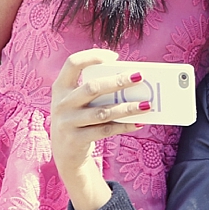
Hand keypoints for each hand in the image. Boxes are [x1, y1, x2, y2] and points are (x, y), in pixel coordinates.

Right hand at [50, 49, 152, 209]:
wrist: (64, 153)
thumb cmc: (79, 118)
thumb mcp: (79, 101)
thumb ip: (96, 90)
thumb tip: (131, 80)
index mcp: (61, 87)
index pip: (73, 63)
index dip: (93, 56)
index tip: (115, 57)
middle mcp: (62, 103)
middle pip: (92, 87)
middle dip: (118, 81)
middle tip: (139, 77)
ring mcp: (67, 122)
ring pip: (103, 112)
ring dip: (127, 107)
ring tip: (147, 104)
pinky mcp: (76, 140)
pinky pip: (105, 131)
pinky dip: (124, 126)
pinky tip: (139, 122)